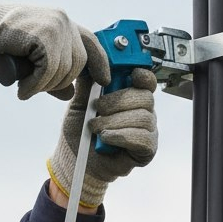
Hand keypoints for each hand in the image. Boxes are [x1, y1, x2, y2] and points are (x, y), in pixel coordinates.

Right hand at [0, 1, 110, 99]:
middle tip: (36, 87)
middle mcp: (63, 21)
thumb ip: (53, 71)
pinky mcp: (44, 36)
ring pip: (63, 70)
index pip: (91, 43)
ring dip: (43, 86)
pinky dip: (35, 85)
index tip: (104, 79)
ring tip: (26, 87)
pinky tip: (23, 88)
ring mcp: (56, 26)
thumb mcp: (34, 57)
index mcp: (63, 22)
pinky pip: (48, 70)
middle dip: (59, 83)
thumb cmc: (2, 42)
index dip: (100, 63)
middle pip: (78, 64)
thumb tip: (69, 93)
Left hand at [47, 68, 157, 207]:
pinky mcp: (147, 149)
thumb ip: (88, 82)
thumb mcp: (80, 102)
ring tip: (96, 128)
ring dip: (115, 121)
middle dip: (118, 101)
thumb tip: (91, 61)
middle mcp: (143, 111)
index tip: (131, 74)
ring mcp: (147, 130)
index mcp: (131, 96)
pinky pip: (143, 138)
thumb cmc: (80, 132)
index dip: (142, 75)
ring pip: (143, 117)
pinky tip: (106, 139)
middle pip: (145, 97)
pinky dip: (121, 136)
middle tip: (97, 109)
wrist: (75, 160)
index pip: (146, 80)